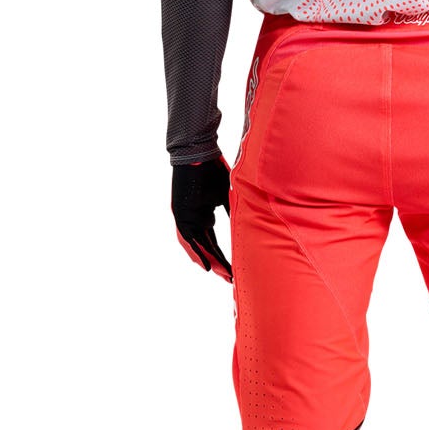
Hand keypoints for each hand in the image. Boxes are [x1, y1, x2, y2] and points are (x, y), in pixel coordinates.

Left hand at [172, 155, 232, 280]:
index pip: (213, 241)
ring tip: (219, 275)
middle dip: (216, 263)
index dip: (222, 256)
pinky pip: (186, 237)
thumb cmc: (213, 169)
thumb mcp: (227, 195)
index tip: (232, 269)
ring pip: (194, 245)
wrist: (198, 151)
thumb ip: (233, 212)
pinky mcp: (179, 213)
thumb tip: (249, 225)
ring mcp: (183, 216)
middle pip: (204, 246)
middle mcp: (191, 218)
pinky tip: (204, 265)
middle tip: (229, 278)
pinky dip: (196, 251)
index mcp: (203, 214)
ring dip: (207, 261)